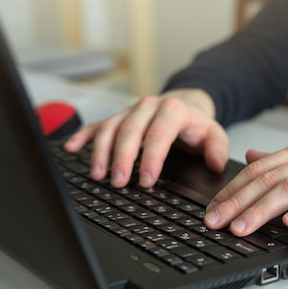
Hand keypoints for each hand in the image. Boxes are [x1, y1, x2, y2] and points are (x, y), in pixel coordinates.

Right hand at [64, 89, 227, 187]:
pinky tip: (70, 147)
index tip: (146, 181)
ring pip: (110, 128)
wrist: (186, 105)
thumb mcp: (215, 134)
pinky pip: (97, 125)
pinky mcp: (118, 117)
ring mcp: (130, 112)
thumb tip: (216, 164)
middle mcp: (148, 107)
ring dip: (101, 152)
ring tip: (97, 175)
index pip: (158, 135)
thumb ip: (218, 149)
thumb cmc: (197, 125)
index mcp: (173, 110)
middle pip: (130, 132)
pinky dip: (82, 135)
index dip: (151, 159)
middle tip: (119, 183)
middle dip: (122, 158)